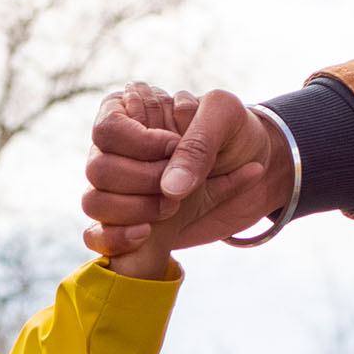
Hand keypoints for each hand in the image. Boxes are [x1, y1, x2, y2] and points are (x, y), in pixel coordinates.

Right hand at [84, 84, 295, 272]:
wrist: (259, 173)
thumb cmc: (237, 136)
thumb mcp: (225, 121)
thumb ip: (197, 144)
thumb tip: (170, 189)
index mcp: (131, 114)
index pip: (106, 129)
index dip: (138, 143)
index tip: (173, 147)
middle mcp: (117, 151)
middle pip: (97, 168)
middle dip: (141, 179)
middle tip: (177, 185)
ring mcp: (117, 189)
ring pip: (93, 201)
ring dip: (133, 208)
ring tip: (171, 208)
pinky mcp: (124, 223)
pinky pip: (95, 236)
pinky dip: (116, 239)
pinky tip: (146, 234)